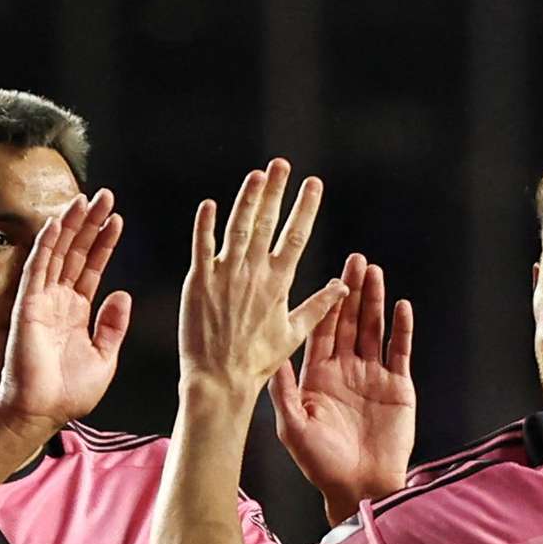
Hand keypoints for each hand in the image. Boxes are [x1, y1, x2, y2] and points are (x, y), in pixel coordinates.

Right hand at [0, 190, 132, 431]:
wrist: (42, 411)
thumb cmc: (68, 392)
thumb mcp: (104, 357)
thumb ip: (113, 326)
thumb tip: (122, 295)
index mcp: (77, 312)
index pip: (92, 268)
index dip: (105, 243)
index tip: (117, 220)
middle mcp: (59, 300)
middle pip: (77, 252)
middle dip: (91, 224)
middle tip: (106, 196)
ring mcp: (43, 300)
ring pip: (58, 253)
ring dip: (72, 225)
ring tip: (87, 198)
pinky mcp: (28, 304)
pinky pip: (38, 267)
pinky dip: (48, 244)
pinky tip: (58, 222)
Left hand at [179, 160, 346, 406]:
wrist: (220, 379)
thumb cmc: (257, 360)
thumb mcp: (294, 332)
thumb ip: (318, 305)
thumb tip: (343, 287)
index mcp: (279, 282)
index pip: (296, 235)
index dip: (305, 206)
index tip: (313, 183)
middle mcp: (254, 273)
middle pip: (267, 222)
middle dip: (276, 190)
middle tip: (281, 164)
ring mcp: (226, 275)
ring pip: (238, 227)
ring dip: (247, 198)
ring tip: (256, 175)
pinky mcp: (199, 281)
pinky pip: (203, 246)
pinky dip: (206, 224)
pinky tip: (210, 204)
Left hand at [272, 252, 416, 511]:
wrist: (360, 488)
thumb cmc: (322, 465)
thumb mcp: (293, 427)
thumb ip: (282, 391)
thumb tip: (270, 356)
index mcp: (318, 377)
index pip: (322, 331)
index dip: (326, 303)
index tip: (329, 277)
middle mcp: (346, 371)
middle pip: (350, 322)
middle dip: (353, 291)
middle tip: (356, 261)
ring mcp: (373, 377)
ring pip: (374, 330)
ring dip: (375, 301)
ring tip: (376, 272)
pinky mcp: (398, 387)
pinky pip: (400, 352)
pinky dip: (402, 329)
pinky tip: (402, 306)